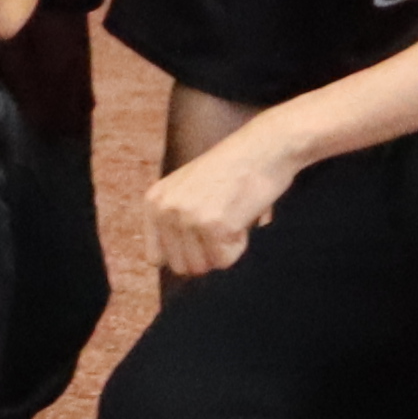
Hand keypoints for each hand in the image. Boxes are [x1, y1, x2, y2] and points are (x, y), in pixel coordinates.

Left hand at [145, 127, 301, 278]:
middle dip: (206, 254)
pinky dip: (239, 246)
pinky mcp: (214, 225)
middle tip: (223, 224)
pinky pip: (225, 260)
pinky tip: (242, 217)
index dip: (184, 256)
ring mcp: (187, 218)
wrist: (264, 148)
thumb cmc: (232, 172)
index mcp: (154, 202)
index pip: (157, 258)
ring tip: (231, 217)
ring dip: (223, 250)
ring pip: (204, 267)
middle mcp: (164, 210)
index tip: (203, 239)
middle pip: (182, 267)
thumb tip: (179, 270)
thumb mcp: (187, 190)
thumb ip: (175, 223)